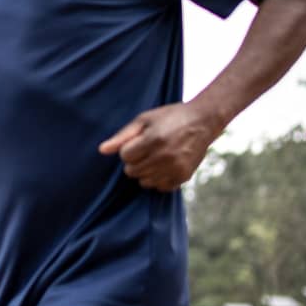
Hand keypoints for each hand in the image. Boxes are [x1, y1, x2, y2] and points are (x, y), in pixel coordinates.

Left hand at [98, 102, 222, 190]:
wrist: (203, 121)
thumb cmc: (170, 117)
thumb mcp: (144, 120)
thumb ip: (122, 136)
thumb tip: (102, 150)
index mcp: (153, 140)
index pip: (125, 156)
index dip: (128, 149)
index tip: (138, 142)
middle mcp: (165, 157)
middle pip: (132, 171)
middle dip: (134, 161)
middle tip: (146, 150)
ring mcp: (176, 168)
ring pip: (144, 182)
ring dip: (144, 172)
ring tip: (155, 157)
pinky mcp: (184, 177)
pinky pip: (160, 187)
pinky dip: (158, 179)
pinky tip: (163, 166)